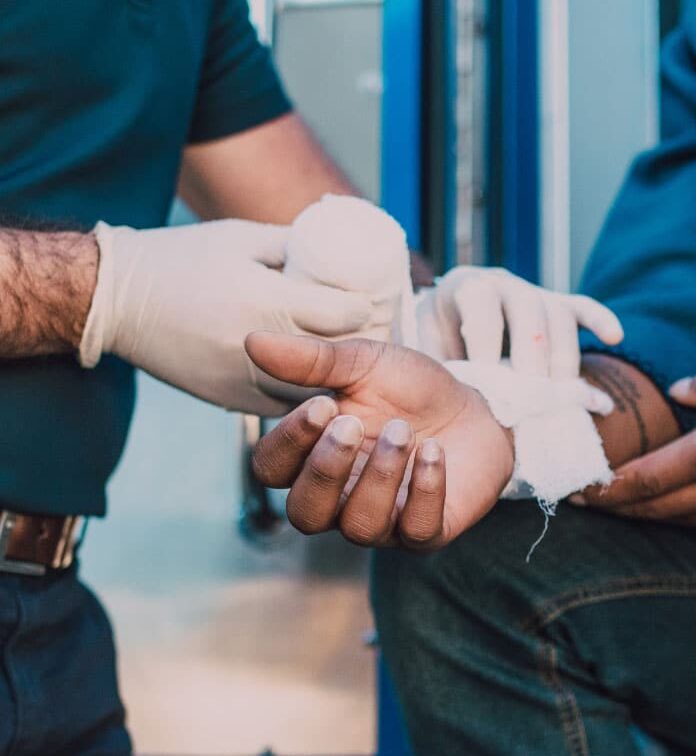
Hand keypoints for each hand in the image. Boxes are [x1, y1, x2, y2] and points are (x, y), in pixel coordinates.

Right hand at [80, 220, 377, 414]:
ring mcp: (243, 378)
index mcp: (269, 300)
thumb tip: (336, 249)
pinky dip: (299, 397)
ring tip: (346, 363)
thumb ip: (292, 244)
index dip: (365, 310)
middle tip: (372, 334)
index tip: (369, 303)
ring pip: (311, 390)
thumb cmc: (183, 258)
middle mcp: (261, 346)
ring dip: (332, 379)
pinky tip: (311, 384)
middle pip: (336, 357)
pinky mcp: (227, 398)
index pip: (344, 315)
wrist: (115, 299)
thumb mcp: (244, 237)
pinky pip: (280, 407)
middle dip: (358, 345)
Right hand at [244, 331, 514, 548]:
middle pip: (304, 514)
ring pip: (360, 527)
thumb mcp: (363, 364)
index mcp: (312, 459)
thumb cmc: (409, 392)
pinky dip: (424, 490)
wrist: (476, 408)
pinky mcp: (428, 531)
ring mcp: (384, 521)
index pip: (271, 470)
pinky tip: (433, 451)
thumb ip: (311, 360)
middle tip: (352, 424)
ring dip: (379, 475)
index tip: (323, 404)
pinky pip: (416, 530)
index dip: (289, 442)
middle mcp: (340, 500)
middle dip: (325, 469)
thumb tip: (252, 341)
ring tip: (403, 431)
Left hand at [416, 266, 623, 377]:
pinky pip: (584, 307)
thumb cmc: (437, 338)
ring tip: (561, 394)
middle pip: (529, 311)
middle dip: (532, 357)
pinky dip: (601, 319)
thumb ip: (436, 362)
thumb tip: (449, 387)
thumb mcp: (424, 345)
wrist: (450, 315)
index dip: (487, 342)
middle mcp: (505, 283)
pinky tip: (615, 337)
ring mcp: (536, 292)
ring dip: (564, 356)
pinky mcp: (559, 305)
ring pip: (560, 314)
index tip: (489, 381)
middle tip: (531, 397)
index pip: (482, 305)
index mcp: (467, 287)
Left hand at [580, 350, 695, 527]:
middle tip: (585, 502)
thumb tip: (677, 392)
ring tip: (620, 507)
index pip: (650, 476)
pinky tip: (675, 506)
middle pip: (659, 507)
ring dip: (648, 514)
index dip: (611, 486)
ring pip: (685, 519)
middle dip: (618, 507)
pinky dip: (685, 515)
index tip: (582, 488)